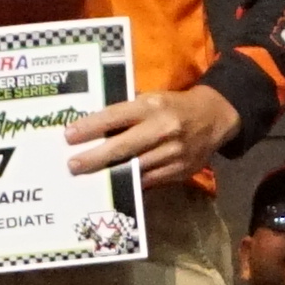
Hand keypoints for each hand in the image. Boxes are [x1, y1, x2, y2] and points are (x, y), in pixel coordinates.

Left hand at [61, 78, 243, 177]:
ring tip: (88, 178)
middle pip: (122, 147)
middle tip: (72, 165)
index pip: (115, 116)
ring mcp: (172, 153)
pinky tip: (113, 186)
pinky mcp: (179, 171)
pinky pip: (149, 181)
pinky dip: (129, 184)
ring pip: (134, 168)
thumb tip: (94, 126)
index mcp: (152, 107)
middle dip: (94, 157)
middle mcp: (162, 130)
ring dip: (109, 174)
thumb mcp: (152, 99)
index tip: (69, 136)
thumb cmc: (174, 106)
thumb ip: (127, 112)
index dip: (90, 127)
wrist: (215, 118)